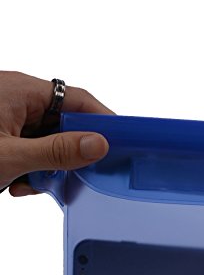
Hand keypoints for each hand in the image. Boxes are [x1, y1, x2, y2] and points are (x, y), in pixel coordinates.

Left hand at [0, 71, 112, 195]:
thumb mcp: (9, 155)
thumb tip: (98, 145)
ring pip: (47, 139)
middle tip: (75, 175)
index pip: (78, 100)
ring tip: (31, 183)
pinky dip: (29, 167)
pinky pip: (30, 146)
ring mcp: (7, 116)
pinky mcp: (1, 133)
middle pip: (64, 123)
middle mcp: (17, 99)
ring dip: (46, 165)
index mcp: (21, 91)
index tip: (120, 144)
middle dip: (70, 153)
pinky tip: (16, 181)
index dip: (102, 121)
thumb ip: (55, 152)